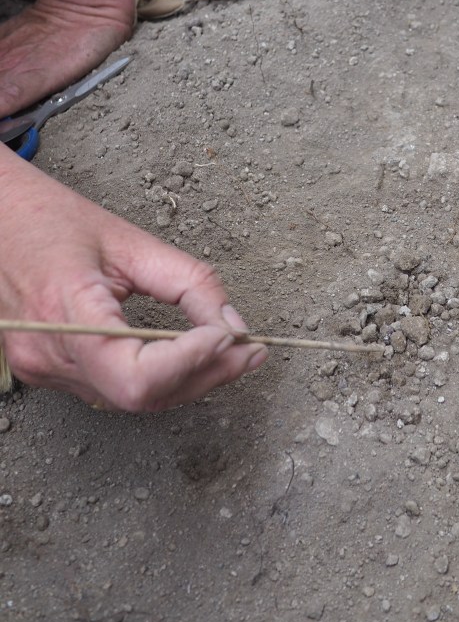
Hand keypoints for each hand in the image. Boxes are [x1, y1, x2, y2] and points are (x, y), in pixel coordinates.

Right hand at [0, 149, 267, 410]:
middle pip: (142, 396)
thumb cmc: (53, 219)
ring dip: (189, 380)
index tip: (228, 336)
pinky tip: (190, 356)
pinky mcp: (49, 371)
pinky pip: (115, 391)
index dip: (189, 363)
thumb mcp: (131, 240)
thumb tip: (234, 325)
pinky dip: (161, 378)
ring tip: (231, 352)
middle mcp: (50, 353)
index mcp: (67, 309)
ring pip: (133, 402)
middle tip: (251, 350)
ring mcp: (44, 369)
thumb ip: (189, 282)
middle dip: (206, 374)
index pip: (135, 375)